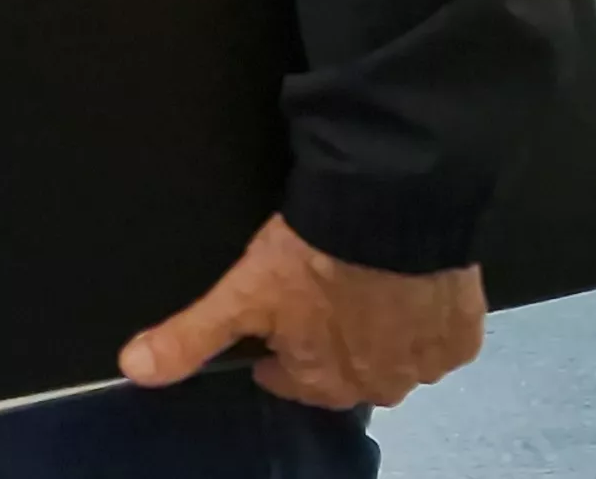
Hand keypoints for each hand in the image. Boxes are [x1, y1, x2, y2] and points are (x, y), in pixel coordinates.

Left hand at [120, 214, 484, 409]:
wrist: (390, 209)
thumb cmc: (312, 254)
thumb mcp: (241, 293)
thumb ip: (189, 336)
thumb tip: (134, 369)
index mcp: (323, 383)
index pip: (291, 379)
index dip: (280, 345)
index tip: (282, 310)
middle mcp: (378, 385)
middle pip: (345, 369)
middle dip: (331, 338)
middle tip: (324, 287)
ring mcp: (425, 363)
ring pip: (395, 355)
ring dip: (381, 327)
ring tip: (365, 279)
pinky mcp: (461, 335)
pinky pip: (440, 336)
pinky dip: (424, 314)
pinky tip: (407, 282)